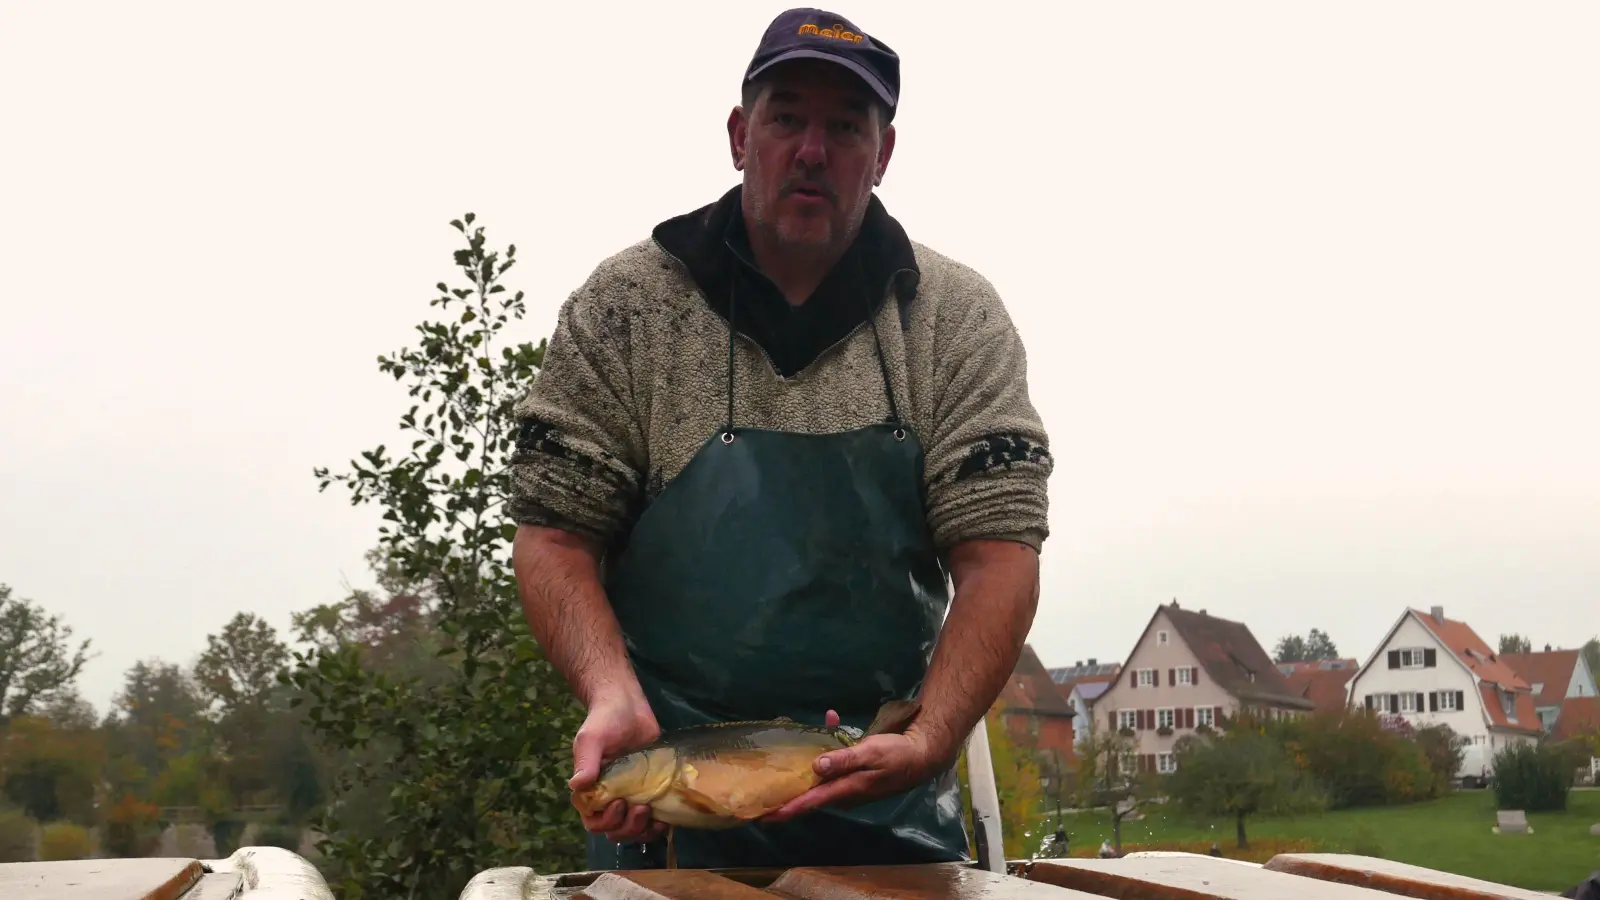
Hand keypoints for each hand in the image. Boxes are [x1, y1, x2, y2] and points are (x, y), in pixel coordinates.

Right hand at [568, 687, 666, 843]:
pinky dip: (658, 825)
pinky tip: (667, 819)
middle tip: (642, 808)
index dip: (607, 821)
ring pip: (634, 830)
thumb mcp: (591, 738)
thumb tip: (577, 785)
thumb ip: (585, 761)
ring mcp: (632, 797)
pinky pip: (652, 819)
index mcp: (592, 791)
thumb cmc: (605, 721)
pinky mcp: (651, 791)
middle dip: (629, 827)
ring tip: (656, 818)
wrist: (629, 706)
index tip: (620, 803)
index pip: (594, 822)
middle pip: (616, 831)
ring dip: (644, 831)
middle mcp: (610, 798)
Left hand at [760, 718, 949, 823]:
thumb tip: (815, 766)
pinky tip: (831, 722)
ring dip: (806, 765)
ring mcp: (849, 786)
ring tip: (786, 756)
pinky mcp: (855, 776)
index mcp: (845, 790)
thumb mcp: (869, 752)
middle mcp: (844, 793)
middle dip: (787, 792)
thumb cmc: (896, 755)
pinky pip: (834, 766)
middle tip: (763, 789)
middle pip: (809, 795)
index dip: (785, 810)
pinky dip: (828, 749)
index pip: (809, 803)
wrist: (922, 756)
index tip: (763, 815)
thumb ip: (843, 759)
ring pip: (820, 778)